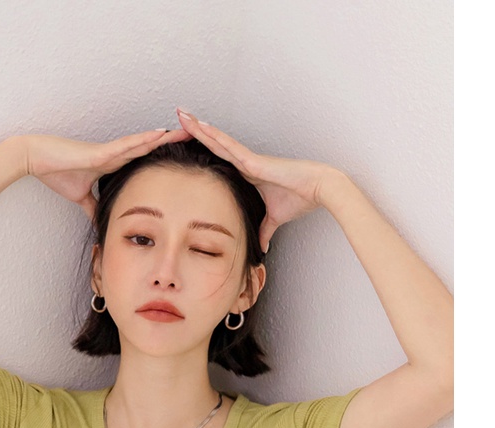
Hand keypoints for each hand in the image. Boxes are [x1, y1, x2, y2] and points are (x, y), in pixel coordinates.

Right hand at [19, 128, 191, 222]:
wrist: (39, 160)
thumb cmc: (58, 173)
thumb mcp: (80, 198)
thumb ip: (92, 207)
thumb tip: (99, 222)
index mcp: (113, 164)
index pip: (144, 159)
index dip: (162, 156)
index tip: (182, 156)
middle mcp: (116, 154)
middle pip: (150, 147)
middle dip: (173, 143)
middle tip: (197, 137)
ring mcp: (110, 150)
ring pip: (144, 142)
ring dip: (166, 137)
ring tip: (189, 131)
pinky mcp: (102, 151)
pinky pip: (127, 144)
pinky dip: (144, 140)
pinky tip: (160, 134)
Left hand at [174, 108, 336, 252]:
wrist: (317, 189)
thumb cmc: (299, 198)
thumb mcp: (275, 219)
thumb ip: (265, 230)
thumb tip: (262, 246)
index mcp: (246, 173)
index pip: (218, 159)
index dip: (203, 148)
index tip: (187, 140)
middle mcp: (244, 162)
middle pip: (213, 144)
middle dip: (195, 131)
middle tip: (177, 118)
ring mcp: (247, 159)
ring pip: (217, 140)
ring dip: (199, 127)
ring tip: (181, 114)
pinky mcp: (253, 161)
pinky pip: (229, 147)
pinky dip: (215, 137)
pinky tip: (201, 127)